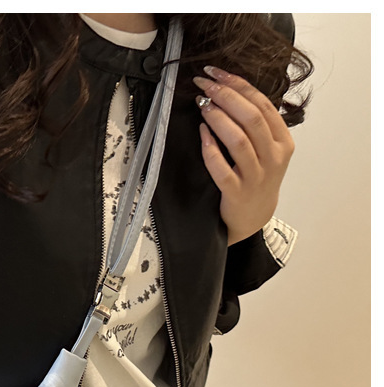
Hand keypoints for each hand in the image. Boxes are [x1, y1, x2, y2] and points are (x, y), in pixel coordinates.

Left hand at [193, 65, 294, 245]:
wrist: (253, 217)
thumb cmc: (256, 178)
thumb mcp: (267, 150)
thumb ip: (257, 124)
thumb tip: (230, 90)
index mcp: (282, 141)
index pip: (262, 105)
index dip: (238, 85)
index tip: (217, 72)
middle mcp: (273, 157)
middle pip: (252, 119)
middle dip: (226, 96)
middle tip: (205, 84)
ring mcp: (256, 177)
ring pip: (238, 141)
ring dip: (218, 119)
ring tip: (203, 104)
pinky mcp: (237, 193)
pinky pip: (222, 169)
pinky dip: (211, 149)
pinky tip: (202, 134)